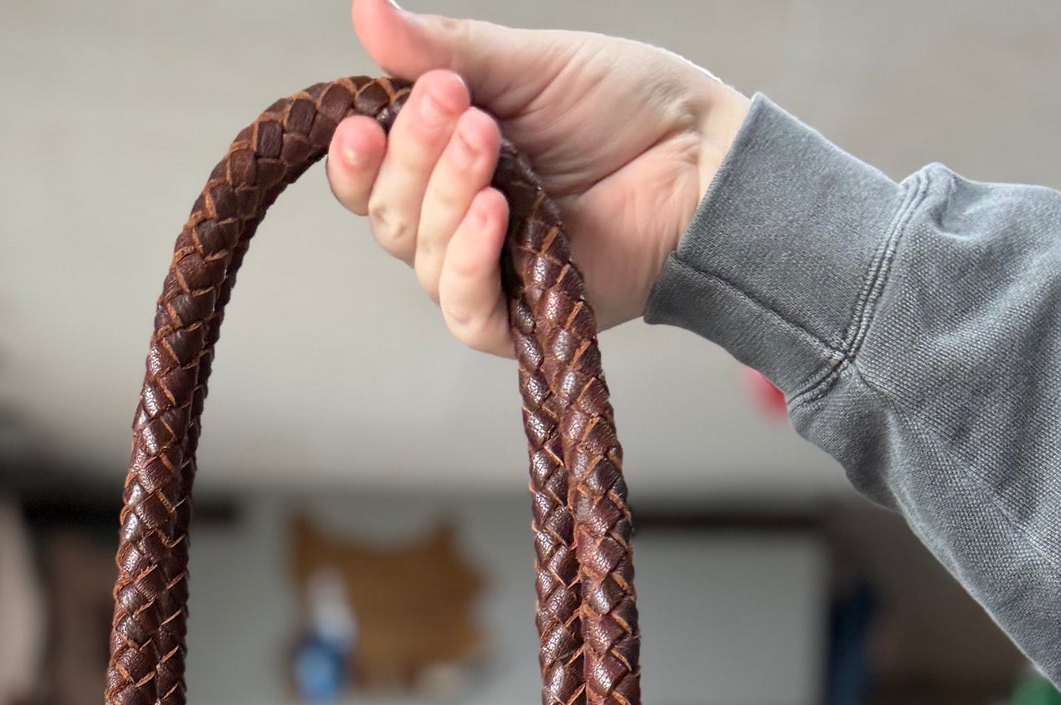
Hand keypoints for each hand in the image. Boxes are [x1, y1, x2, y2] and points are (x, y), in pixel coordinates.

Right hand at [328, 0, 747, 356]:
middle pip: (387, 212)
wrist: (702, 163)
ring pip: (421, 254)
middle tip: (453, 100)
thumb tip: (366, 9)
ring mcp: (484, 269)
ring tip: (488, 139)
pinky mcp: (518, 317)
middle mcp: (454, 217)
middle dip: (413, 154)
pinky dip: (469, 260)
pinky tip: (493, 212)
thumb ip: (445, 48)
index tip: (368, 114)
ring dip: (446, 193)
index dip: (358, 151)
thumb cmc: (627, 109)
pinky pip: (465, 307)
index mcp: (445, 157)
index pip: (369, 172)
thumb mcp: (530, 63)